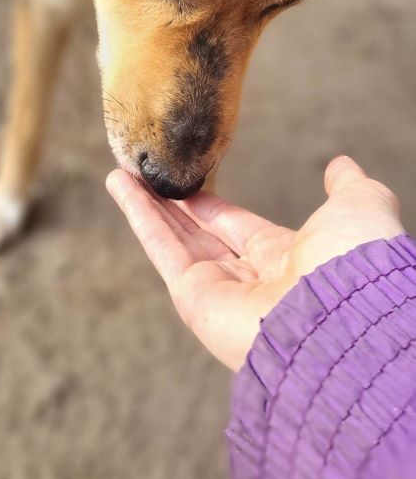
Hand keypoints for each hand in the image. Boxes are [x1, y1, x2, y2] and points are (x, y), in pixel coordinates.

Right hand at [106, 156, 404, 370]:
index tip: (190, 181)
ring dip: (145, 205)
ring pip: (173, 239)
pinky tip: (121, 186)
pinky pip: (162, 250)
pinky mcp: (194, 300)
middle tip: (144, 175)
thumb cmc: (356, 263)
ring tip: (120, 174)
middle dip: (171, 205)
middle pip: (198, 234)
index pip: (238, 227)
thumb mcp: (359, 207)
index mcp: (286, 260)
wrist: (344, 312)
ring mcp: (218, 292)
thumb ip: (347, 186)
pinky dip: (139, 217)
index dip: (211, 204)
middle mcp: (249, 280)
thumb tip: (342, 165)